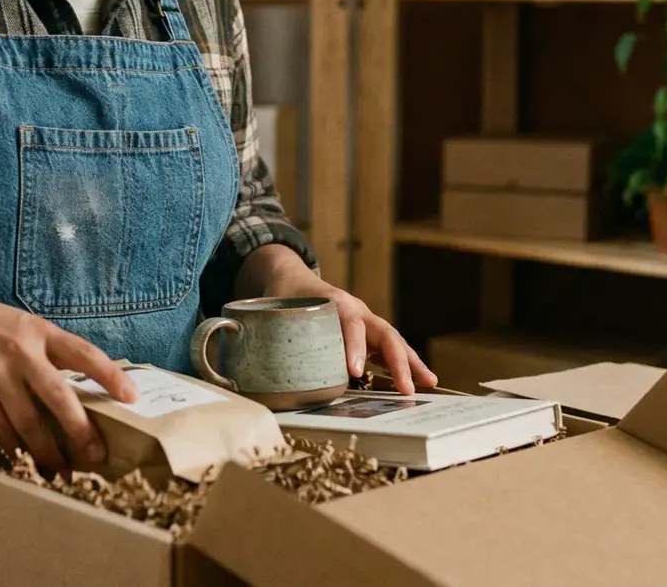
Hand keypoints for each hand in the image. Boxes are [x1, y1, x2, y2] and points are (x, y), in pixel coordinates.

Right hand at [0, 287, 137, 472]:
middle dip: (80, 430)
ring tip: (62, 471)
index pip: (84, 354)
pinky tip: (25, 462)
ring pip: (28, 422)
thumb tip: (86, 388)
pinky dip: (15, 449)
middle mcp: (21, 353)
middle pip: (58, 397)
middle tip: (97, 455)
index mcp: (41, 333)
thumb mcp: (25, 327)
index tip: (132, 399)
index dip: (110, 376)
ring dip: (47, 451)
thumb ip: (51, 352)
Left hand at [240, 245, 437, 394]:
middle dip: (398, 361)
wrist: (290, 277)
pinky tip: (419, 383)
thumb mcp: (267, 306)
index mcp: (332, 302)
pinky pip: (389, 348)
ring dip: (411, 363)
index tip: (354, 371)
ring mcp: (364, 321)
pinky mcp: (366, 333)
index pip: (349, 322)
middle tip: (407, 390)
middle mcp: (355, 310)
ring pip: (393, 340)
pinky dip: (405, 365)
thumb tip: (239, 351)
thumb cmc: (280, 296)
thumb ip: (256, 328)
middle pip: (383, 332)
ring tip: (427, 385)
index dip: (353, 346)